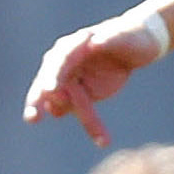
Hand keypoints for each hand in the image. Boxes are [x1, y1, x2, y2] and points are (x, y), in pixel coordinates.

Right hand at [21, 16, 163, 145]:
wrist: (141, 44)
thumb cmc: (131, 34)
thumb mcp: (124, 35)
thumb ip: (110, 38)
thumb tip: (94, 42)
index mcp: (73, 46)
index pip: (58, 61)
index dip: (53, 75)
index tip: (50, 89)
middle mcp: (67, 65)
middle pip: (48, 86)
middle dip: (38, 102)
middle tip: (32, 118)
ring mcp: (74, 82)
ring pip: (70, 106)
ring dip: (85, 120)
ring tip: (102, 137)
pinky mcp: (85, 96)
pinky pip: (83, 113)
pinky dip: (93, 127)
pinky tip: (104, 139)